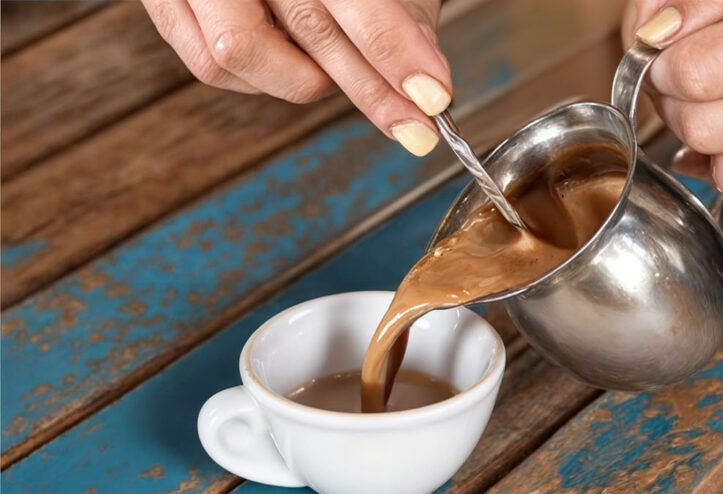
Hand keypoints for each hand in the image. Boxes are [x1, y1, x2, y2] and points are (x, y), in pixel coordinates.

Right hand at [142, 0, 449, 155]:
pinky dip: (257, 77)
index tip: (433, 96)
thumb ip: (398, 14)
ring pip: (239, 54)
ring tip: (332, 71)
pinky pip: (209, 62)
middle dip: (369, 89)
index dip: (395, 49)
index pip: (357, 0)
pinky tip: (286, 60)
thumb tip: (428, 83)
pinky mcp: (165, 2)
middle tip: (415, 128)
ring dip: (300, 79)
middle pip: (309, 27)